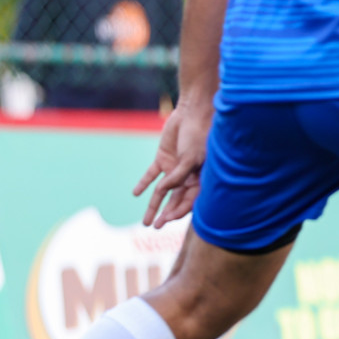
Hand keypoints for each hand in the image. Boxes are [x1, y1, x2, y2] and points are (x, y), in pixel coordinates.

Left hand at [133, 99, 213, 227]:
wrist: (192, 112)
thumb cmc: (199, 135)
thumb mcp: (190, 158)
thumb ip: (178, 176)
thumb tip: (164, 191)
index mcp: (201, 178)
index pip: (190, 201)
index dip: (179, 212)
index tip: (167, 220)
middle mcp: (188, 176)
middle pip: (176, 200)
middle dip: (166, 214)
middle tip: (155, 226)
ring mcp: (175, 168)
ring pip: (163, 192)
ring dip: (154, 206)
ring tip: (146, 221)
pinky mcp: (163, 158)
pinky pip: (152, 174)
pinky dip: (144, 183)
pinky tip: (136, 193)